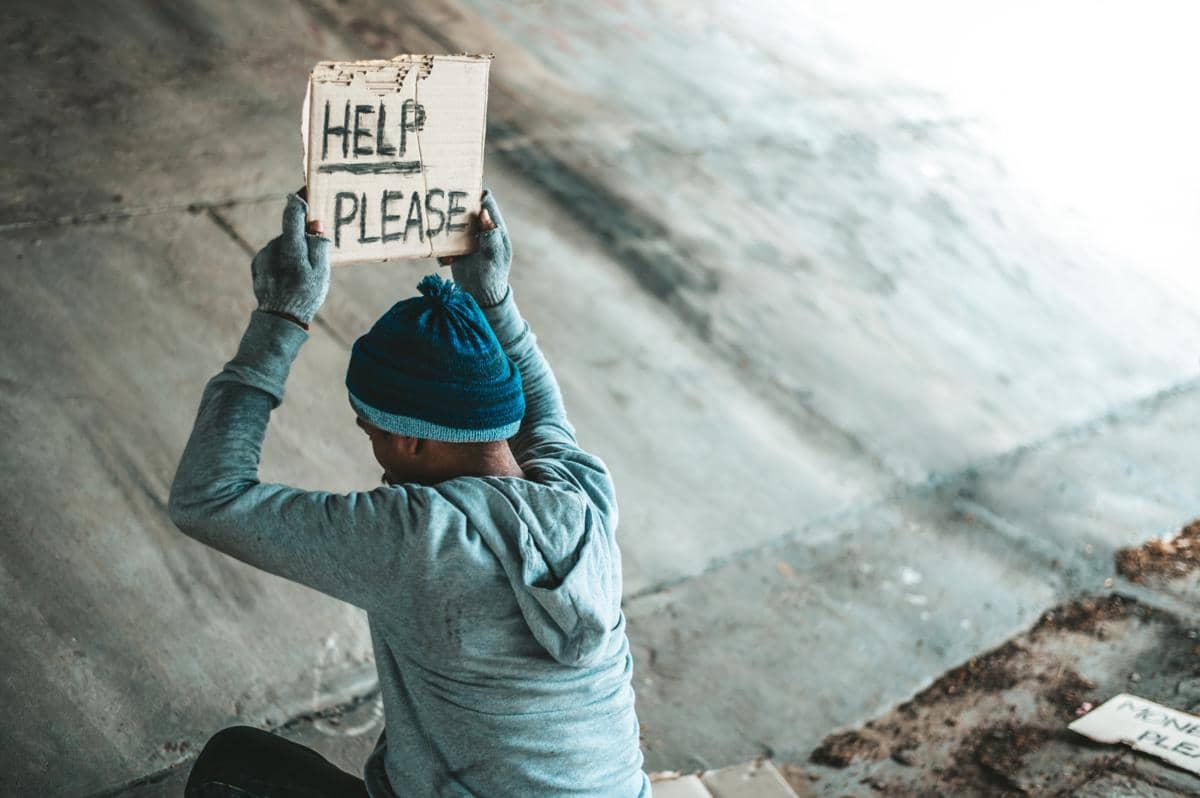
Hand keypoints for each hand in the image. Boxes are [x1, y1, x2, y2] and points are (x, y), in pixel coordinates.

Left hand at [251, 191, 330, 324]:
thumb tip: (315, 224)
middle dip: (302, 238)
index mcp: (290, 248)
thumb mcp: (321, 272)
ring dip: (293, 251)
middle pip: (290, 233)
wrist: (279, 319)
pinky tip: (289, 276)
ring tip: (301, 273)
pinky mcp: (257, 264)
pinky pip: (274, 254)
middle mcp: (273, 248)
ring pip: (283, 244)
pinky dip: (283, 259)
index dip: (298, 201)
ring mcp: (263, 255)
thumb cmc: (305, 295)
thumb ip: (318, 245)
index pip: (292, 215)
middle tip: (314, 255)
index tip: (303, 192)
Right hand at [443, 189, 510, 307]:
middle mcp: (481, 229)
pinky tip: (447, 262)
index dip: (474, 193)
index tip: (458, 191)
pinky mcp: (457, 248)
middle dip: (454, 212)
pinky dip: (443, 249)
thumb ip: (489, 235)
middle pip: (466, 209)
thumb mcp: (493, 257)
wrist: (481, 298)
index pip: (486, 202)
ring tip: (448, 248)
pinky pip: (445, 241)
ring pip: (453, 224)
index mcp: (494, 228)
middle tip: (443, 218)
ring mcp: (468, 238)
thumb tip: (484, 212)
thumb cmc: (492, 277)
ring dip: (446, 232)